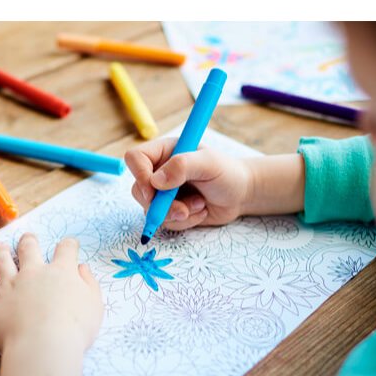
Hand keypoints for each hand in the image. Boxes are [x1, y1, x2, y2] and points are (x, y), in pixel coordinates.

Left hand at [0, 233, 103, 375]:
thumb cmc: (75, 330)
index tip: (70, 244)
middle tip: (28, 237)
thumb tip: (82, 268)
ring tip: (1, 246)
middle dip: (29, 241)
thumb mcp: (94, 306)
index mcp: (61, 272)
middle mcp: (34, 273)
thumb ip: (89, 284)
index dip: (69, 245)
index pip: (66, 250)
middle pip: (29, 249)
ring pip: (3, 261)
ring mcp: (10, 285)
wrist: (43, 347)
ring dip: (2, 251)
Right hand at [124, 137, 253, 230]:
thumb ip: (182, 166)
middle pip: (138, 190)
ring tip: (200, 205)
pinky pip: (165, 223)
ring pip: (150, 210)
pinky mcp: (170, 211)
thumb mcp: (209, 163)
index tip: (153, 190)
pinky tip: (200, 211)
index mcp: (164, 152)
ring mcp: (163, 193)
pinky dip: (184, 222)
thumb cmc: (227, 173)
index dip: (139, 175)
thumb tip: (156, 181)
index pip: (135, 158)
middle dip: (160, 205)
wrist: (240, 195)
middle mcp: (159, 172)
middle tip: (183, 209)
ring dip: (177, 214)